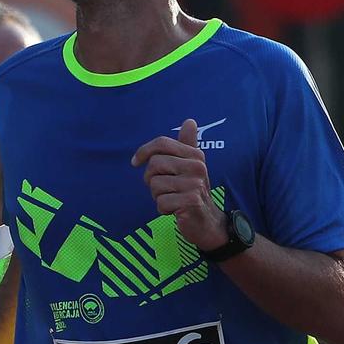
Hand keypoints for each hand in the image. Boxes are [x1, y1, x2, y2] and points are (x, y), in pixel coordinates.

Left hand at [133, 120, 226, 251]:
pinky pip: (161, 202)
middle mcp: (197, 167)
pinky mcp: (191, 201)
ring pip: (155, 184)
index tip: (135, 162)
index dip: (144, 151)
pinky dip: (163, 209)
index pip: (162, 143)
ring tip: (172, 199)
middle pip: (154, 164)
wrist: (208, 222)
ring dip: (158, 196)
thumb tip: (190, 121)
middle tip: (163, 188)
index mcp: (195, 156)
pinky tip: (175, 210)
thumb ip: (188, 144)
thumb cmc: (194, 192)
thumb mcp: (191, 167)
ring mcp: (195, 184)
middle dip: (151, 179)